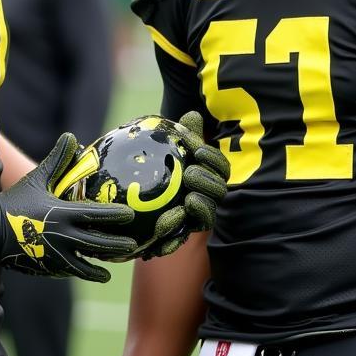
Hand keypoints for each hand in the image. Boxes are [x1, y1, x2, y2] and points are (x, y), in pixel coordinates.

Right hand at [0, 133, 137, 281]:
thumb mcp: (36, 179)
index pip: (95, 214)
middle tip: (131, 246)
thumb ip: (57, 160)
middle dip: (116, 245)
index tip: (130, 215)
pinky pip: (66, 271)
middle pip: (96, 244)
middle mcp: (62, 237)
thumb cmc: (15, 202)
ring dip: (98, 269)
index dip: (114, 215)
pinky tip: (85, 272)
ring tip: (109, 273)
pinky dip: (78, 272)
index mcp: (62, 214)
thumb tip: (70, 136)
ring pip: (83, 264)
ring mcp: (54, 256)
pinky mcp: (45, 267)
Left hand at [141, 110, 229, 258]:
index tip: (199, 151)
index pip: (220, 169)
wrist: (135, 201)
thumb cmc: (160, 168)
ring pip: (206, 218)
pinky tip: (161, 235)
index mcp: (208, 177)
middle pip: (218, 192)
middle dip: (208, 181)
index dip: (214, 160)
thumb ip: (183, 135)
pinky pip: (178, 241)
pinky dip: (171, 241)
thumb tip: (191, 114)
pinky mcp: (177, 237)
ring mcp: (194, 219)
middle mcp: (206, 199)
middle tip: (190, 173)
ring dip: (201, 208)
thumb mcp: (169, 150)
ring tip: (189, 199)